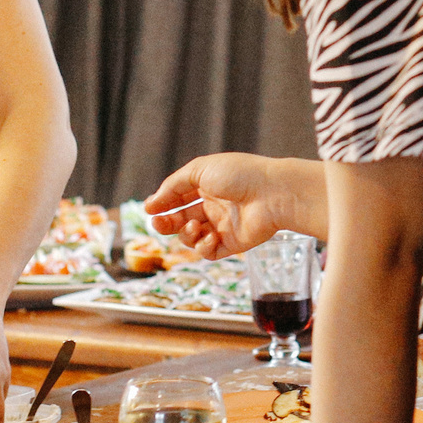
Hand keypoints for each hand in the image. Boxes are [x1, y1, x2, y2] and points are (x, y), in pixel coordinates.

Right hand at [144, 153, 321, 257]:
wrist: (273, 193)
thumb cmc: (240, 175)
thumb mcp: (200, 170)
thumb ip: (173, 185)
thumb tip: (152, 203)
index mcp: (207, 185)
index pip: (178, 198)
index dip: (162, 204)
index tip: (149, 208)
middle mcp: (214, 206)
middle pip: (180, 220)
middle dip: (166, 223)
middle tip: (158, 224)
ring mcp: (223, 225)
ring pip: (191, 238)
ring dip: (185, 234)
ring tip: (193, 227)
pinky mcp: (232, 243)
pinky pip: (208, 252)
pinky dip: (203, 246)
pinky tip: (210, 235)